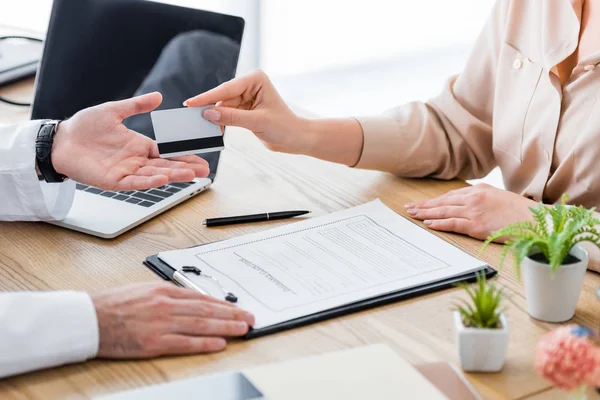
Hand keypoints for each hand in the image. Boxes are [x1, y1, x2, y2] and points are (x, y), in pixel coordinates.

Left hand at [51, 92, 209, 190]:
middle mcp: (136, 161)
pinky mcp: (113, 181)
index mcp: (139, 146)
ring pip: (154, 175)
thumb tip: (159, 97)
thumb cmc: (84, 127)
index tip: (201, 157)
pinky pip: (134, 183)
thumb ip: (137, 105)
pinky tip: (162, 179)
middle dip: (186, 168)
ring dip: (173, 175)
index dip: (184, 155)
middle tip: (205, 171)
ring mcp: (126, 172)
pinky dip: (148, 182)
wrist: (60, 140)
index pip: (168, 152)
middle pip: (166, 166)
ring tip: (191, 175)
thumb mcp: (114, 111)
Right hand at [91, 283, 254, 357]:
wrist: (89, 318)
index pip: (201, 298)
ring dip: (226, 326)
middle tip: (249, 318)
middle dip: (232, 314)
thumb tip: (189, 301)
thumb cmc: (113, 305)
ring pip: (202, 324)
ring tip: (243, 329)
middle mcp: (166, 305)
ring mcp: (162, 323)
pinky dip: (205, 343)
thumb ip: (167, 296)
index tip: (237, 308)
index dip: (223, 304)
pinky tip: (220, 343)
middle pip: (207, 310)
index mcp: (164, 291)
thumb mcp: (143, 291)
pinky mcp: (154, 342)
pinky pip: (185, 343)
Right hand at [184, 70, 312, 154]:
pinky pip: (227, 113)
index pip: (227, 88)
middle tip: (194, 118)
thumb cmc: (284, 127)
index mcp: (255, 79)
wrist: (295, 138)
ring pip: (223, 106)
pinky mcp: (244, 108)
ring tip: (206, 128)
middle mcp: (250, 85)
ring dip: (216, 117)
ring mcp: (246, 96)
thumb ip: (232, 117)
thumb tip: (209, 113)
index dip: (208, 97)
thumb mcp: (257, 121)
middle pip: (223, 97)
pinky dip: (221, 121)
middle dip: (210, 108)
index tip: (191, 103)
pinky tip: (216, 128)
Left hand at [404, 183, 537, 240]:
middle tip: (409, 208)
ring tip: (413, 215)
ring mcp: (474, 211)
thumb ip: (481, 197)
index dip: (434, 200)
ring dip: (426, 214)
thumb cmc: (519, 211)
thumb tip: (466, 202)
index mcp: (479, 190)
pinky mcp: (476, 225)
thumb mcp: (499, 196)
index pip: (450, 195)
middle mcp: (474, 198)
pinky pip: (452, 223)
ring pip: (443, 212)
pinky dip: (438, 223)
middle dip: (424, 205)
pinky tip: (428, 223)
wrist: (535, 220)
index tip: (422, 203)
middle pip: (442, 202)